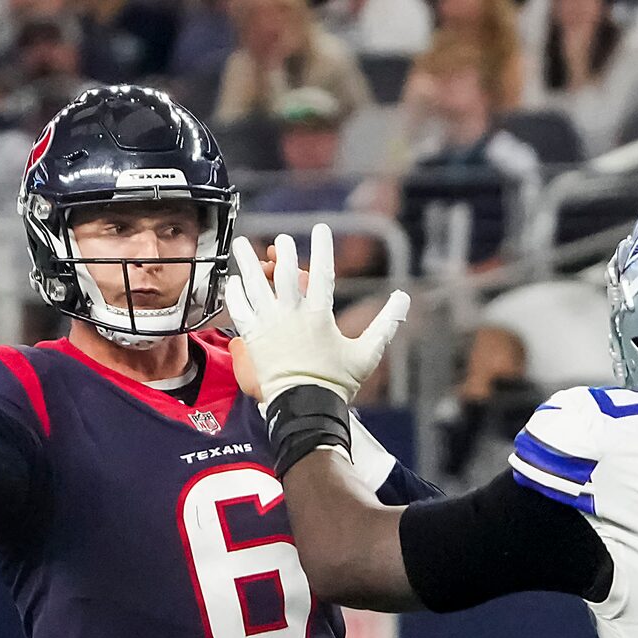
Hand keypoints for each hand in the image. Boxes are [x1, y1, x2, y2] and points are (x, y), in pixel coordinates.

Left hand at [223, 225, 408, 406]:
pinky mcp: (253, 338)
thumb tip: (404, 298)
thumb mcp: (367, 355)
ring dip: (248, 261)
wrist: (306, 409)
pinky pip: (239, 309)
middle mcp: (292, 315)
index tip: (321, 228)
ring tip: (241, 243)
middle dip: (285, 251)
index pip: (323, 273)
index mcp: (320, 316)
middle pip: (286, 273)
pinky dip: (235, 292)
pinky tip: (233, 280)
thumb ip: (385, 325)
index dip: (323, 248)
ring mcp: (270, 325)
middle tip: (283, 239)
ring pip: (255, 284)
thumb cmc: (336, 384)